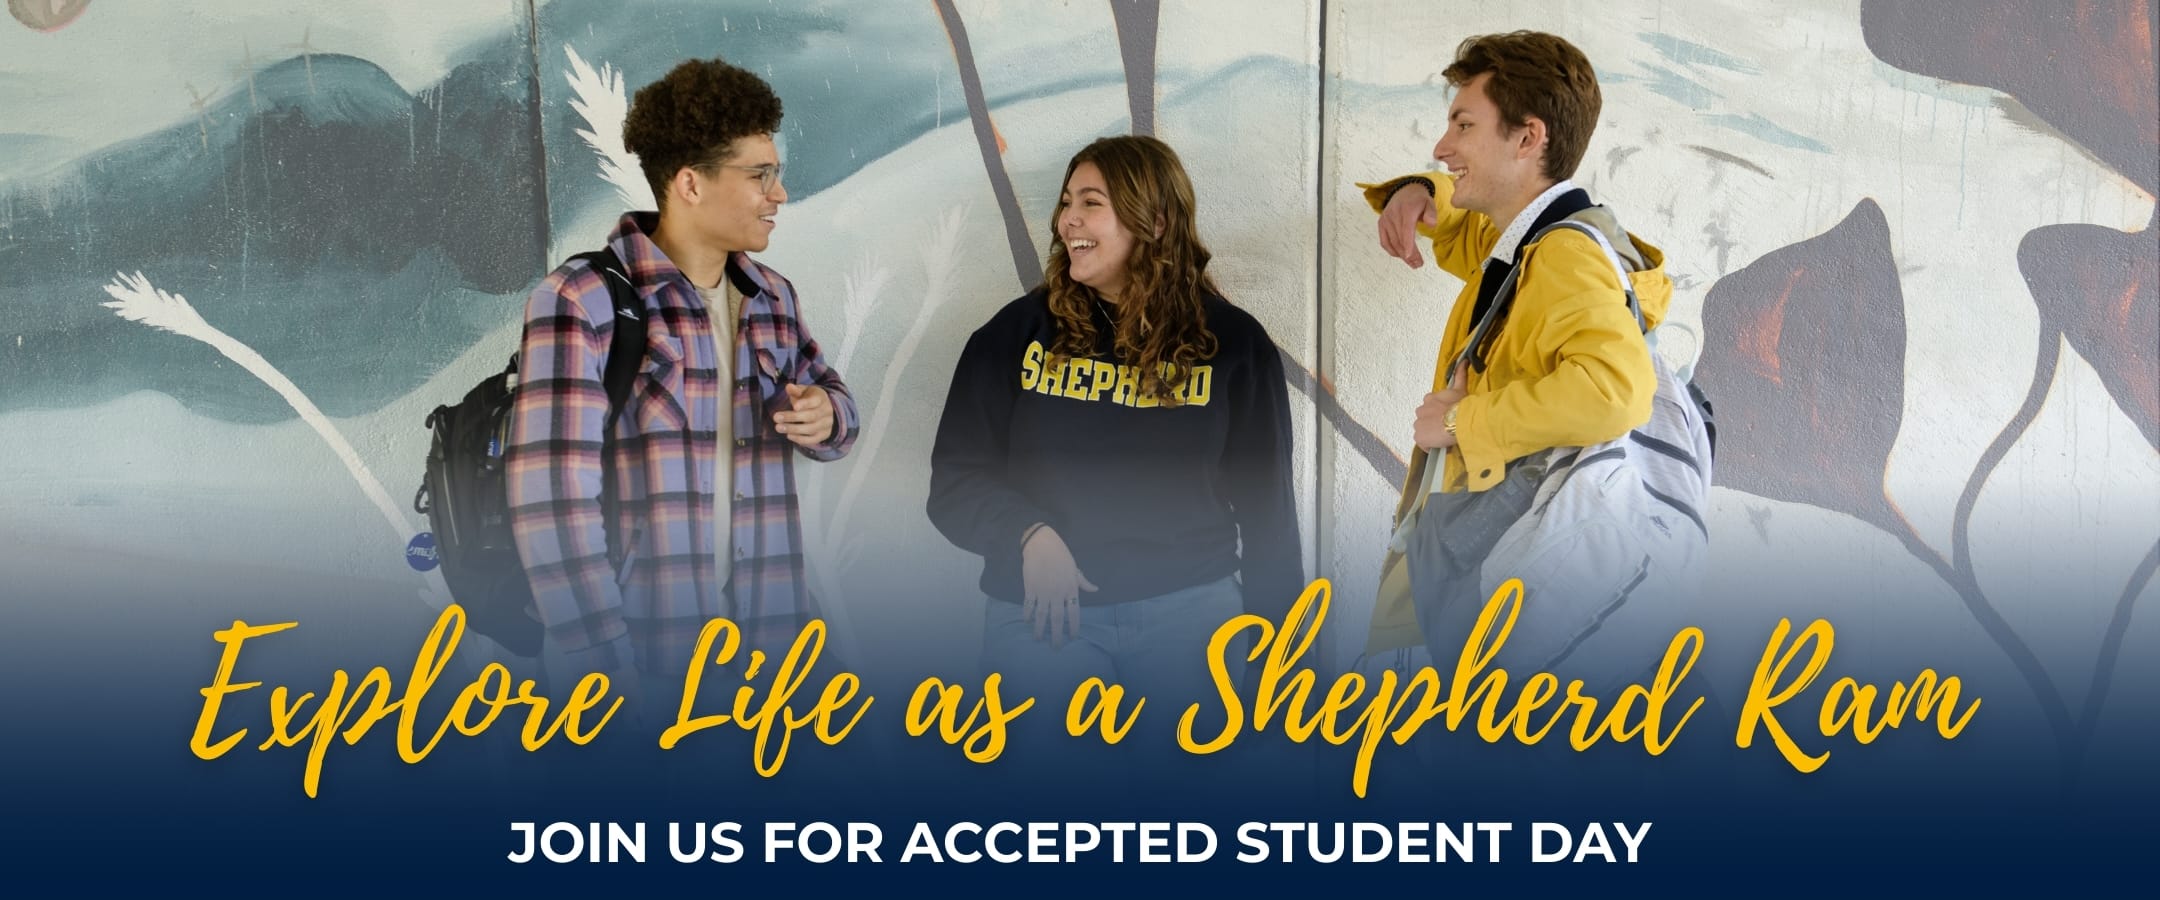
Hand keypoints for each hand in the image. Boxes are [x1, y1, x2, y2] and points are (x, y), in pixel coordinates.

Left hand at [775, 384, 834, 446]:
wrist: (826, 410)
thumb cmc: (811, 399)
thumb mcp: (805, 391)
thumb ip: (796, 390)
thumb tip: (788, 387)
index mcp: (821, 399)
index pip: (814, 401)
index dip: (805, 404)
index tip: (794, 406)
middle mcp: (826, 412)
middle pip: (811, 416)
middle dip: (793, 417)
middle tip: (776, 418)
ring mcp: (826, 425)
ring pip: (811, 429)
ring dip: (794, 429)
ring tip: (778, 428)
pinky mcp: (824, 435)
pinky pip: (812, 440)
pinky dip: (800, 439)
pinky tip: (788, 435)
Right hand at [1020, 526, 1093, 646]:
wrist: (1042, 544)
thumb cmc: (1061, 555)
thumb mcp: (1075, 569)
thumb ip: (1083, 582)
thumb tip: (1096, 590)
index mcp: (1070, 589)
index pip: (1074, 612)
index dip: (1074, 626)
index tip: (1073, 637)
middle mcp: (1057, 594)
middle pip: (1057, 619)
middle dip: (1056, 635)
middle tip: (1055, 648)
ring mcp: (1043, 592)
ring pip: (1041, 615)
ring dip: (1040, 629)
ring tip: (1038, 639)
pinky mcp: (1030, 588)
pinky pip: (1029, 605)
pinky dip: (1027, 614)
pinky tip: (1027, 621)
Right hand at [1377, 181, 1438, 268]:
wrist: (1405, 191)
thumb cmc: (1418, 200)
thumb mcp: (1429, 203)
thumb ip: (1431, 213)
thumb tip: (1432, 225)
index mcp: (1406, 210)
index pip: (1405, 229)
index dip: (1407, 244)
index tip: (1410, 256)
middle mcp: (1393, 215)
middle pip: (1400, 239)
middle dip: (1409, 255)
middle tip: (1418, 264)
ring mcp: (1386, 220)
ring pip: (1392, 243)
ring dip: (1402, 255)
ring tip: (1412, 263)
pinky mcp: (1381, 224)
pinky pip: (1384, 241)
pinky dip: (1391, 250)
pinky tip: (1400, 256)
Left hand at [1413, 362, 1468, 450]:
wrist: (1459, 421)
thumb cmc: (1461, 405)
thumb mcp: (1460, 388)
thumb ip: (1460, 375)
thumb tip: (1463, 361)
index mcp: (1429, 399)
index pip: (1430, 407)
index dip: (1439, 414)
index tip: (1448, 417)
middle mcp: (1420, 410)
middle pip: (1425, 420)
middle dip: (1434, 424)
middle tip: (1447, 429)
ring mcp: (1418, 424)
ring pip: (1424, 431)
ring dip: (1432, 435)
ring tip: (1444, 437)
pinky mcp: (1419, 437)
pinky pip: (1423, 443)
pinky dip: (1430, 445)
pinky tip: (1440, 445)